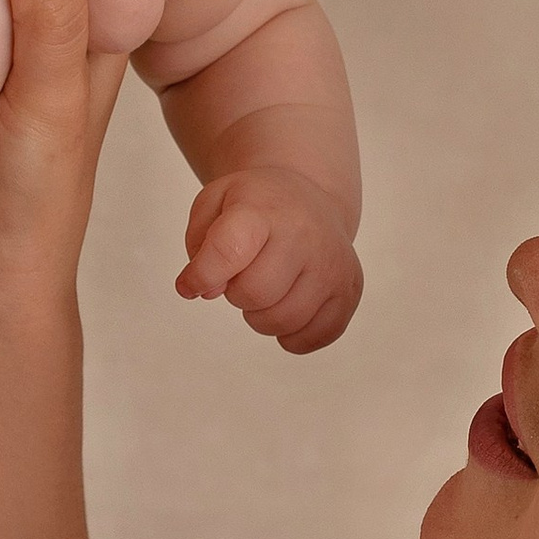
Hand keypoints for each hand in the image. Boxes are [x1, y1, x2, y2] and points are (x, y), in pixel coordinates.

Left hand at [177, 166, 362, 352]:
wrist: (311, 199)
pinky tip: (288, 305)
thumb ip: (199, 246)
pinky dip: (290, 334)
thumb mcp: (214, 204)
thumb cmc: (257, 208)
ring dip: (260, 316)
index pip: (228, 250)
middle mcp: (306, 234)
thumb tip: (209, 291)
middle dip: (236, 293)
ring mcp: (333, 265)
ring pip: (281, 323)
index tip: (189, 284)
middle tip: (243, 275)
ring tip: (267, 288)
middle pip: (253, 295)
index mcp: (265, 209)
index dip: (202, 275)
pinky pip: (311, 338)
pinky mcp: (348, 291)